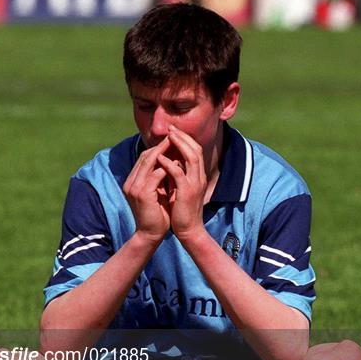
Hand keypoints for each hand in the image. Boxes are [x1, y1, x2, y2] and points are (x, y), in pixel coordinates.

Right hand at [123, 138, 171, 243]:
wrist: (150, 234)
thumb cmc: (157, 214)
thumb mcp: (158, 192)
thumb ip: (160, 178)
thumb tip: (170, 162)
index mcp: (132, 181)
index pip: (144, 158)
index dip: (158, 148)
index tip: (173, 142)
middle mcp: (130, 182)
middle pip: (145, 156)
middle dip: (161, 146)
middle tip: (175, 138)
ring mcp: (134, 187)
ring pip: (148, 162)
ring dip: (163, 153)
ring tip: (177, 146)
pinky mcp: (141, 194)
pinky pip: (154, 175)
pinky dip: (165, 168)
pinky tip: (176, 164)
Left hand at [156, 125, 206, 241]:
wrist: (189, 230)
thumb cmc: (182, 212)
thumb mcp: (181, 190)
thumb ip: (177, 176)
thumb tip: (168, 163)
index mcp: (198, 176)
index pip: (196, 151)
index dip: (185, 139)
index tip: (173, 132)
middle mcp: (199, 178)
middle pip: (196, 149)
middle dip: (183, 137)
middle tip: (171, 129)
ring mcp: (195, 184)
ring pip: (191, 157)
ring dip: (179, 145)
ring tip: (168, 137)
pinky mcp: (187, 192)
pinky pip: (179, 173)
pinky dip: (170, 163)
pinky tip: (160, 158)